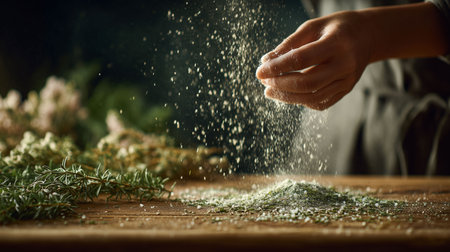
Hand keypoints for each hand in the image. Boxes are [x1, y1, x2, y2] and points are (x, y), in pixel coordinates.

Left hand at [256, 11, 372, 109]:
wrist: (368, 36)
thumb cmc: (335, 28)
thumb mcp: (312, 27)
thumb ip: (289, 44)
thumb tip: (266, 61)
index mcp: (337, 43)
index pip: (301, 59)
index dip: (277, 67)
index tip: (259, 71)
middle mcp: (345, 65)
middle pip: (307, 83)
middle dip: (281, 84)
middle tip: (264, 82)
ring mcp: (347, 81)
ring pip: (313, 97)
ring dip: (287, 97)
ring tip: (270, 91)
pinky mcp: (345, 90)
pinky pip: (320, 102)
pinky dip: (301, 101)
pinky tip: (288, 94)